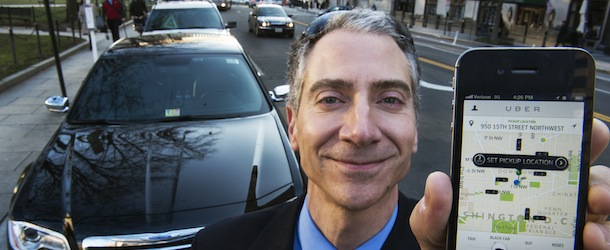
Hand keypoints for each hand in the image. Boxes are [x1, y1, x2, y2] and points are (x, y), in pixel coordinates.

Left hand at [410, 118, 609, 249]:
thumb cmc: (448, 243)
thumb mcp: (434, 225)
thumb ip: (434, 209)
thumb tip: (438, 182)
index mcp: (510, 180)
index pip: (543, 149)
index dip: (569, 131)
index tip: (585, 127)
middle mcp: (541, 197)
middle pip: (582, 174)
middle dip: (597, 172)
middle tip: (592, 188)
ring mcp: (557, 224)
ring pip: (596, 206)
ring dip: (602, 206)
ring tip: (592, 221)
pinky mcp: (567, 246)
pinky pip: (596, 240)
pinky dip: (602, 239)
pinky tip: (591, 240)